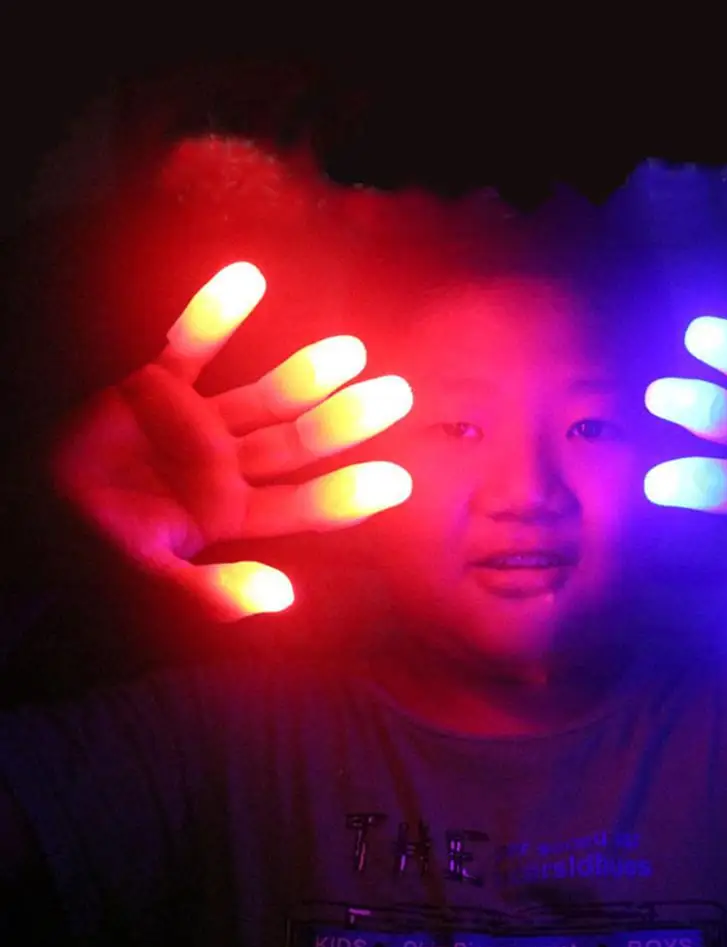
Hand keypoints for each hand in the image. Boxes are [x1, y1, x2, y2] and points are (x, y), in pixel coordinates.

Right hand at [51, 263, 413, 619]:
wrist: (30, 514)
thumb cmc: (90, 554)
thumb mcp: (149, 583)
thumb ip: (211, 594)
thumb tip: (282, 599)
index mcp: (233, 516)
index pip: (302, 505)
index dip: (347, 494)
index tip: (398, 480)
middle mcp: (226, 467)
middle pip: (297, 442)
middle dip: (343, 421)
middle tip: (397, 394)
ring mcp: (196, 424)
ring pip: (261, 397)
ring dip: (303, 374)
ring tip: (351, 351)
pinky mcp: (155, 386)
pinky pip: (187, 343)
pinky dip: (212, 314)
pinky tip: (246, 276)